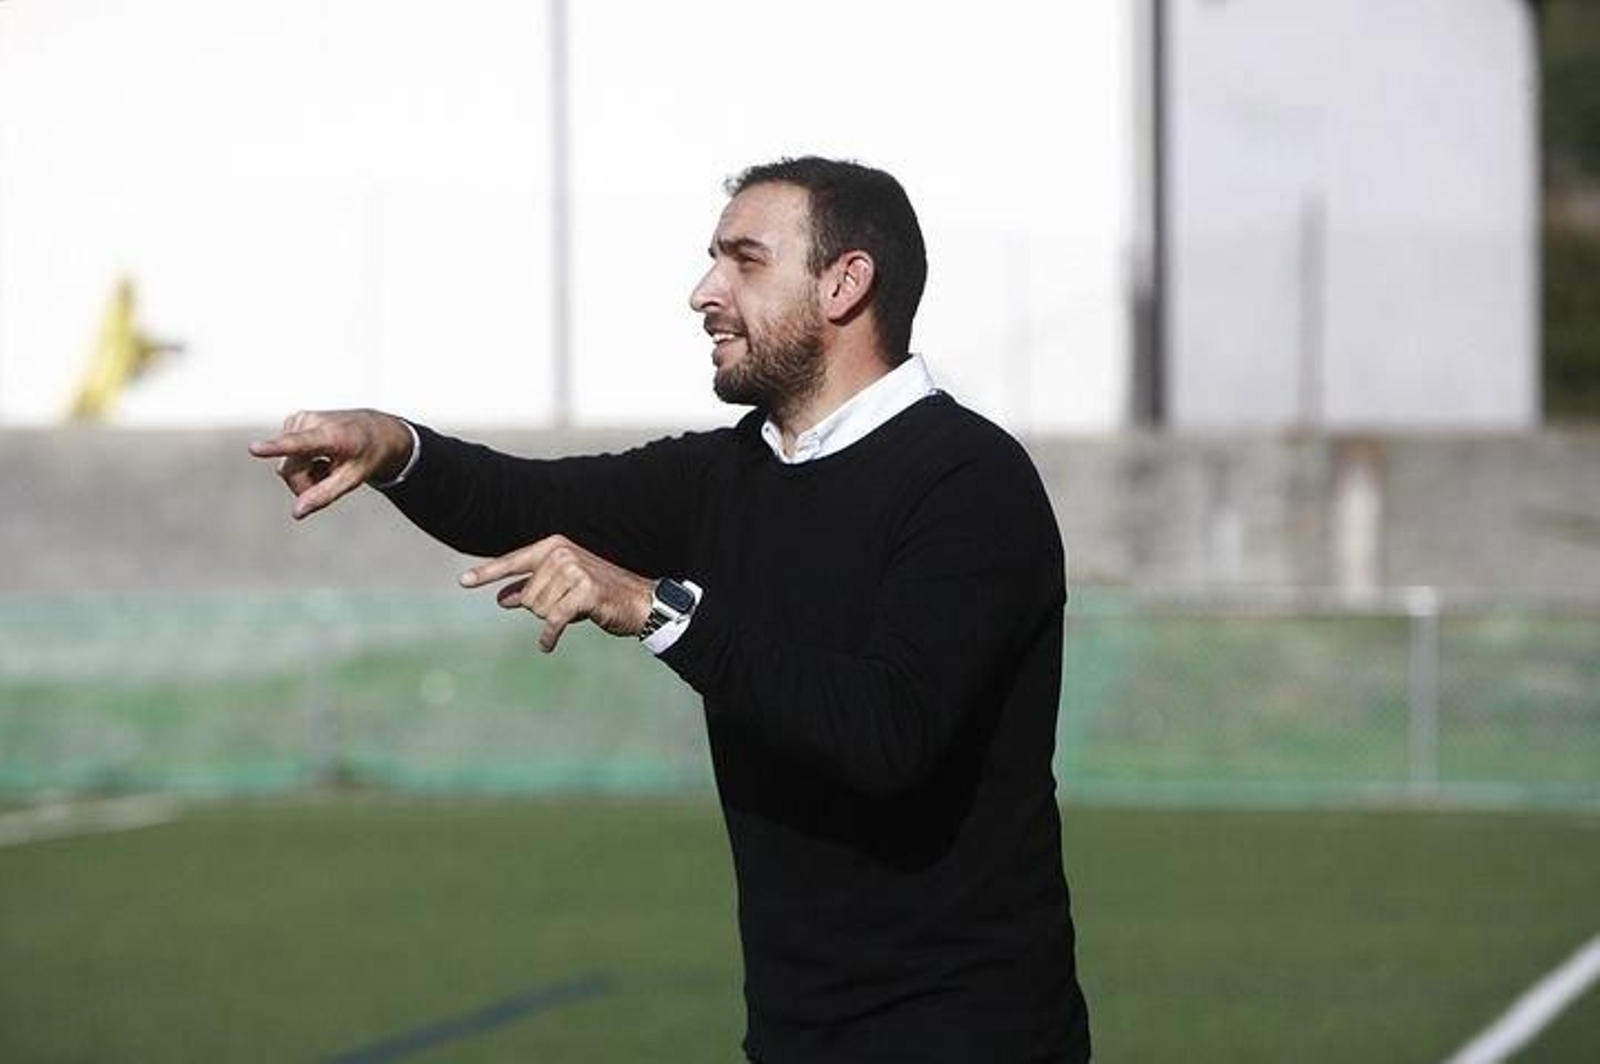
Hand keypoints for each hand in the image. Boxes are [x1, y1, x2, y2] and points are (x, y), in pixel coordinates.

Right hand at [248, 409, 413, 519]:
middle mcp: (311, 422)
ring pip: (285, 465)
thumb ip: (325, 495)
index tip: (254, 448)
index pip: (300, 444)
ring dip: (304, 474)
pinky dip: (302, 462)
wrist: (375, 429)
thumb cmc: (367, 454)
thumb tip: (296, 512)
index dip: (275, 447)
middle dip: (304, 484)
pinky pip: (286, 456)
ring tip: (328, 464)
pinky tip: (320, 455)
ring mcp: (299, 420)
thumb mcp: (354, 478)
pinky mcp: (292, 422)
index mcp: (331, 435)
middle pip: (289, 470)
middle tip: (329, 480)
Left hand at [460, 535, 654, 652]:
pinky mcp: (584, 592)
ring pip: (537, 609)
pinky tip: (547, 646)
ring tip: (575, 611)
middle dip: (542, 609)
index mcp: (554, 546)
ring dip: (552, 619)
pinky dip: (549, 636)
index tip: (463, 581)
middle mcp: (562, 553)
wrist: (639, 602)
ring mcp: (574, 570)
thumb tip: (501, 599)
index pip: (513, 562)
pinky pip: (552, 621)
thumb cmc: (598, 594)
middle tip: (567, 607)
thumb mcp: (561, 589)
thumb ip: (531, 590)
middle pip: (526, 596)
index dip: (487, 573)